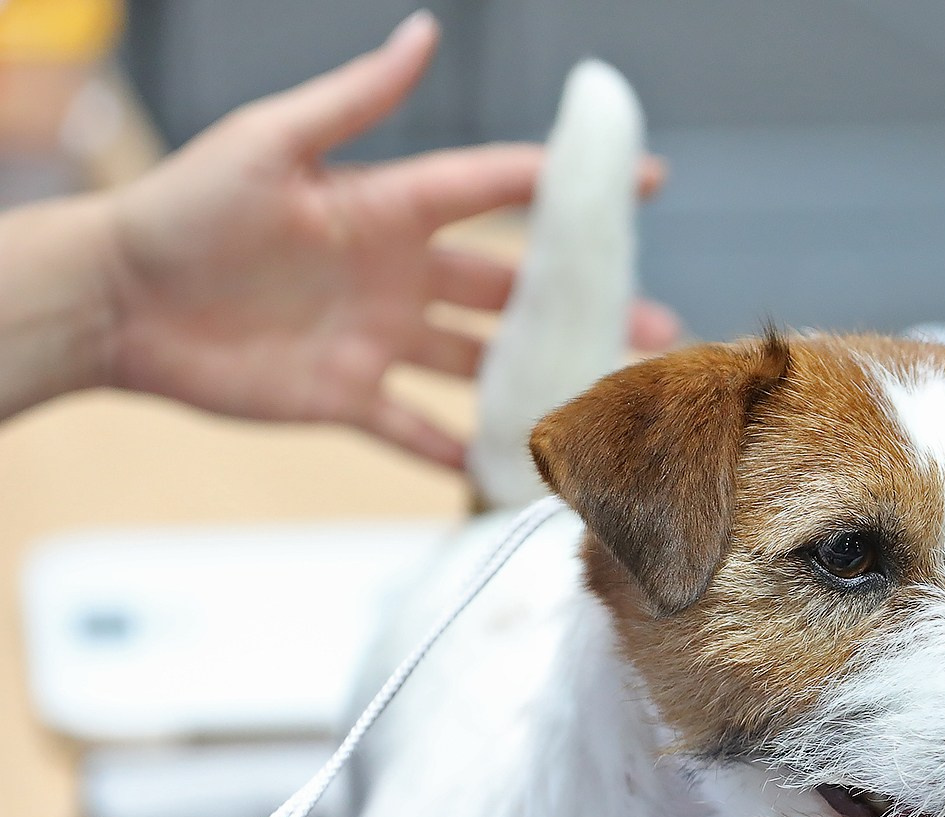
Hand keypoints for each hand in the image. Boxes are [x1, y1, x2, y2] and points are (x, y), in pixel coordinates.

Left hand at [98, 11, 678, 465]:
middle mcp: (398, 274)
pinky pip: (417, 431)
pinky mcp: (348, 397)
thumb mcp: (272, 142)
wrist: (116, 300)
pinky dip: (461, 455)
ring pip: (481, 362)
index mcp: (390, 208)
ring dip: (542, 378)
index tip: (645, 182)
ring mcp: (379, 339)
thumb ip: (356, 100)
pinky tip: (513, 471)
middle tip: (654, 325)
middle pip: (512, 291)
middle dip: (583, 305)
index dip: (570, 187)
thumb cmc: (183, 208)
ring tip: (606, 396)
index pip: (499, 192)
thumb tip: (426, 32)